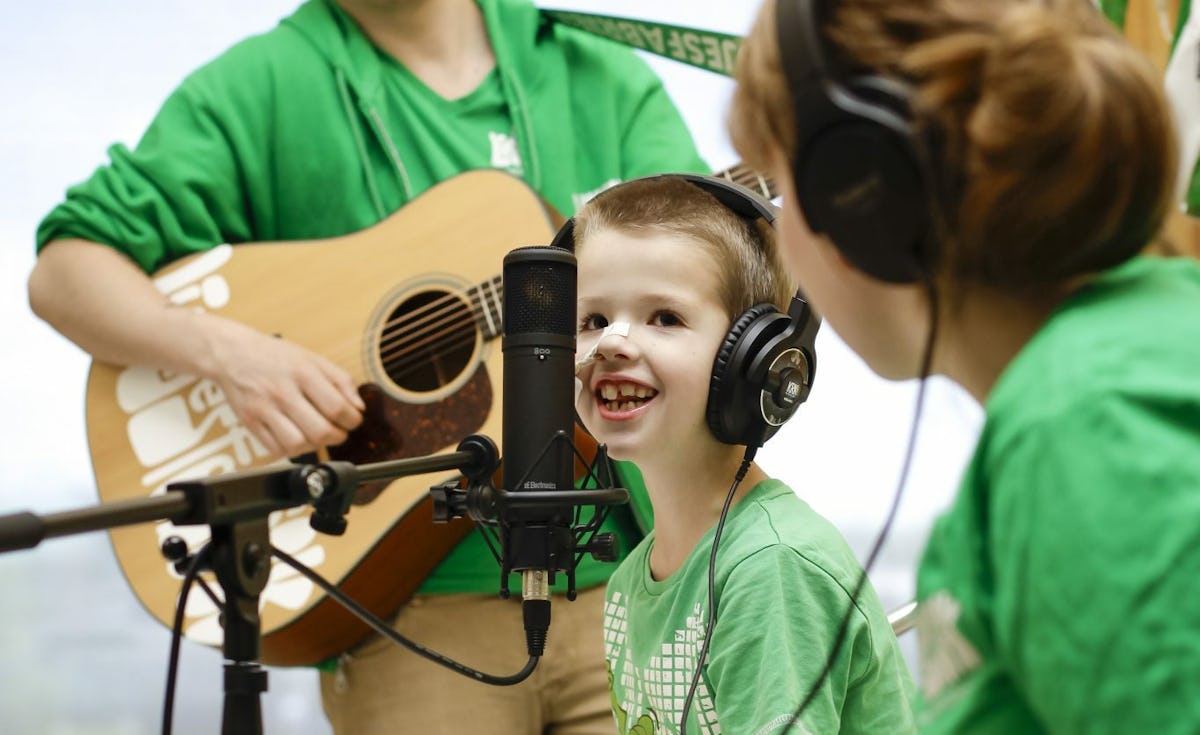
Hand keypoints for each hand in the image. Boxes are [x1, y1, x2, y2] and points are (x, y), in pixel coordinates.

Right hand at [200, 316, 364, 457]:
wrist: (232, 353)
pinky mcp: (250, 422)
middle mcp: (283, 392)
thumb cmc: (276, 356)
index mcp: (303, 373)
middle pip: (319, 431)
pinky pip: (275, 449)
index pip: (337, 408)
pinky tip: (297, 438)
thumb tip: (359, 407)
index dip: (352, 420)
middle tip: (338, 431)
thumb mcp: (313, 359)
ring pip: (297, 444)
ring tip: (317, 435)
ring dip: (314, 445)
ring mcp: (264, 409)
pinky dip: (292, 450)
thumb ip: (341, 381)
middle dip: (337, 436)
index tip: (352, 420)